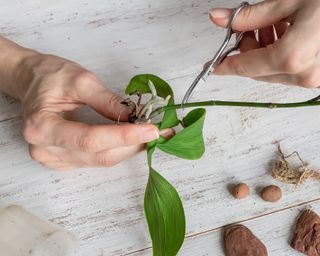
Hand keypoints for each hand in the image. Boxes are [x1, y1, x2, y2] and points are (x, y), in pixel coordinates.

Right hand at [11, 52, 161, 169]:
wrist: (32, 82)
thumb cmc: (50, 77)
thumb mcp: (80, 80)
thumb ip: (107, 100)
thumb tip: (133, 116)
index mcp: (42, 127)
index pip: (91, 139)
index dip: (124, 136)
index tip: (151, 130)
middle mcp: (45, 150)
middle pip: (99, 155)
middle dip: (132, 144)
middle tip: (158, 133)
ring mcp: (54, 159)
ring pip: (101, 161)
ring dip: (128, 148)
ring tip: (147, 134)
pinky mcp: (63, 161)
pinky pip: (96, 160)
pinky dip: (116, 150)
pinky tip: (129, 140)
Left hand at [209, 0, 319, 87]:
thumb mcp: (290, 2)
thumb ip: (251, 16)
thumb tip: (220, 18)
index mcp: (291, 57)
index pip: (244, 66)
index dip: (224, 65)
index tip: (211, 66)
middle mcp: (303, 74)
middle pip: (256, 70)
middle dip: (247, 49)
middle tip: (245, 28)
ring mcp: (313, 78)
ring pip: (272, 71)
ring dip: (264, 49)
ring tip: (271, 24)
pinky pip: (289, 70)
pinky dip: (280, 54)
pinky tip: (285, 32)